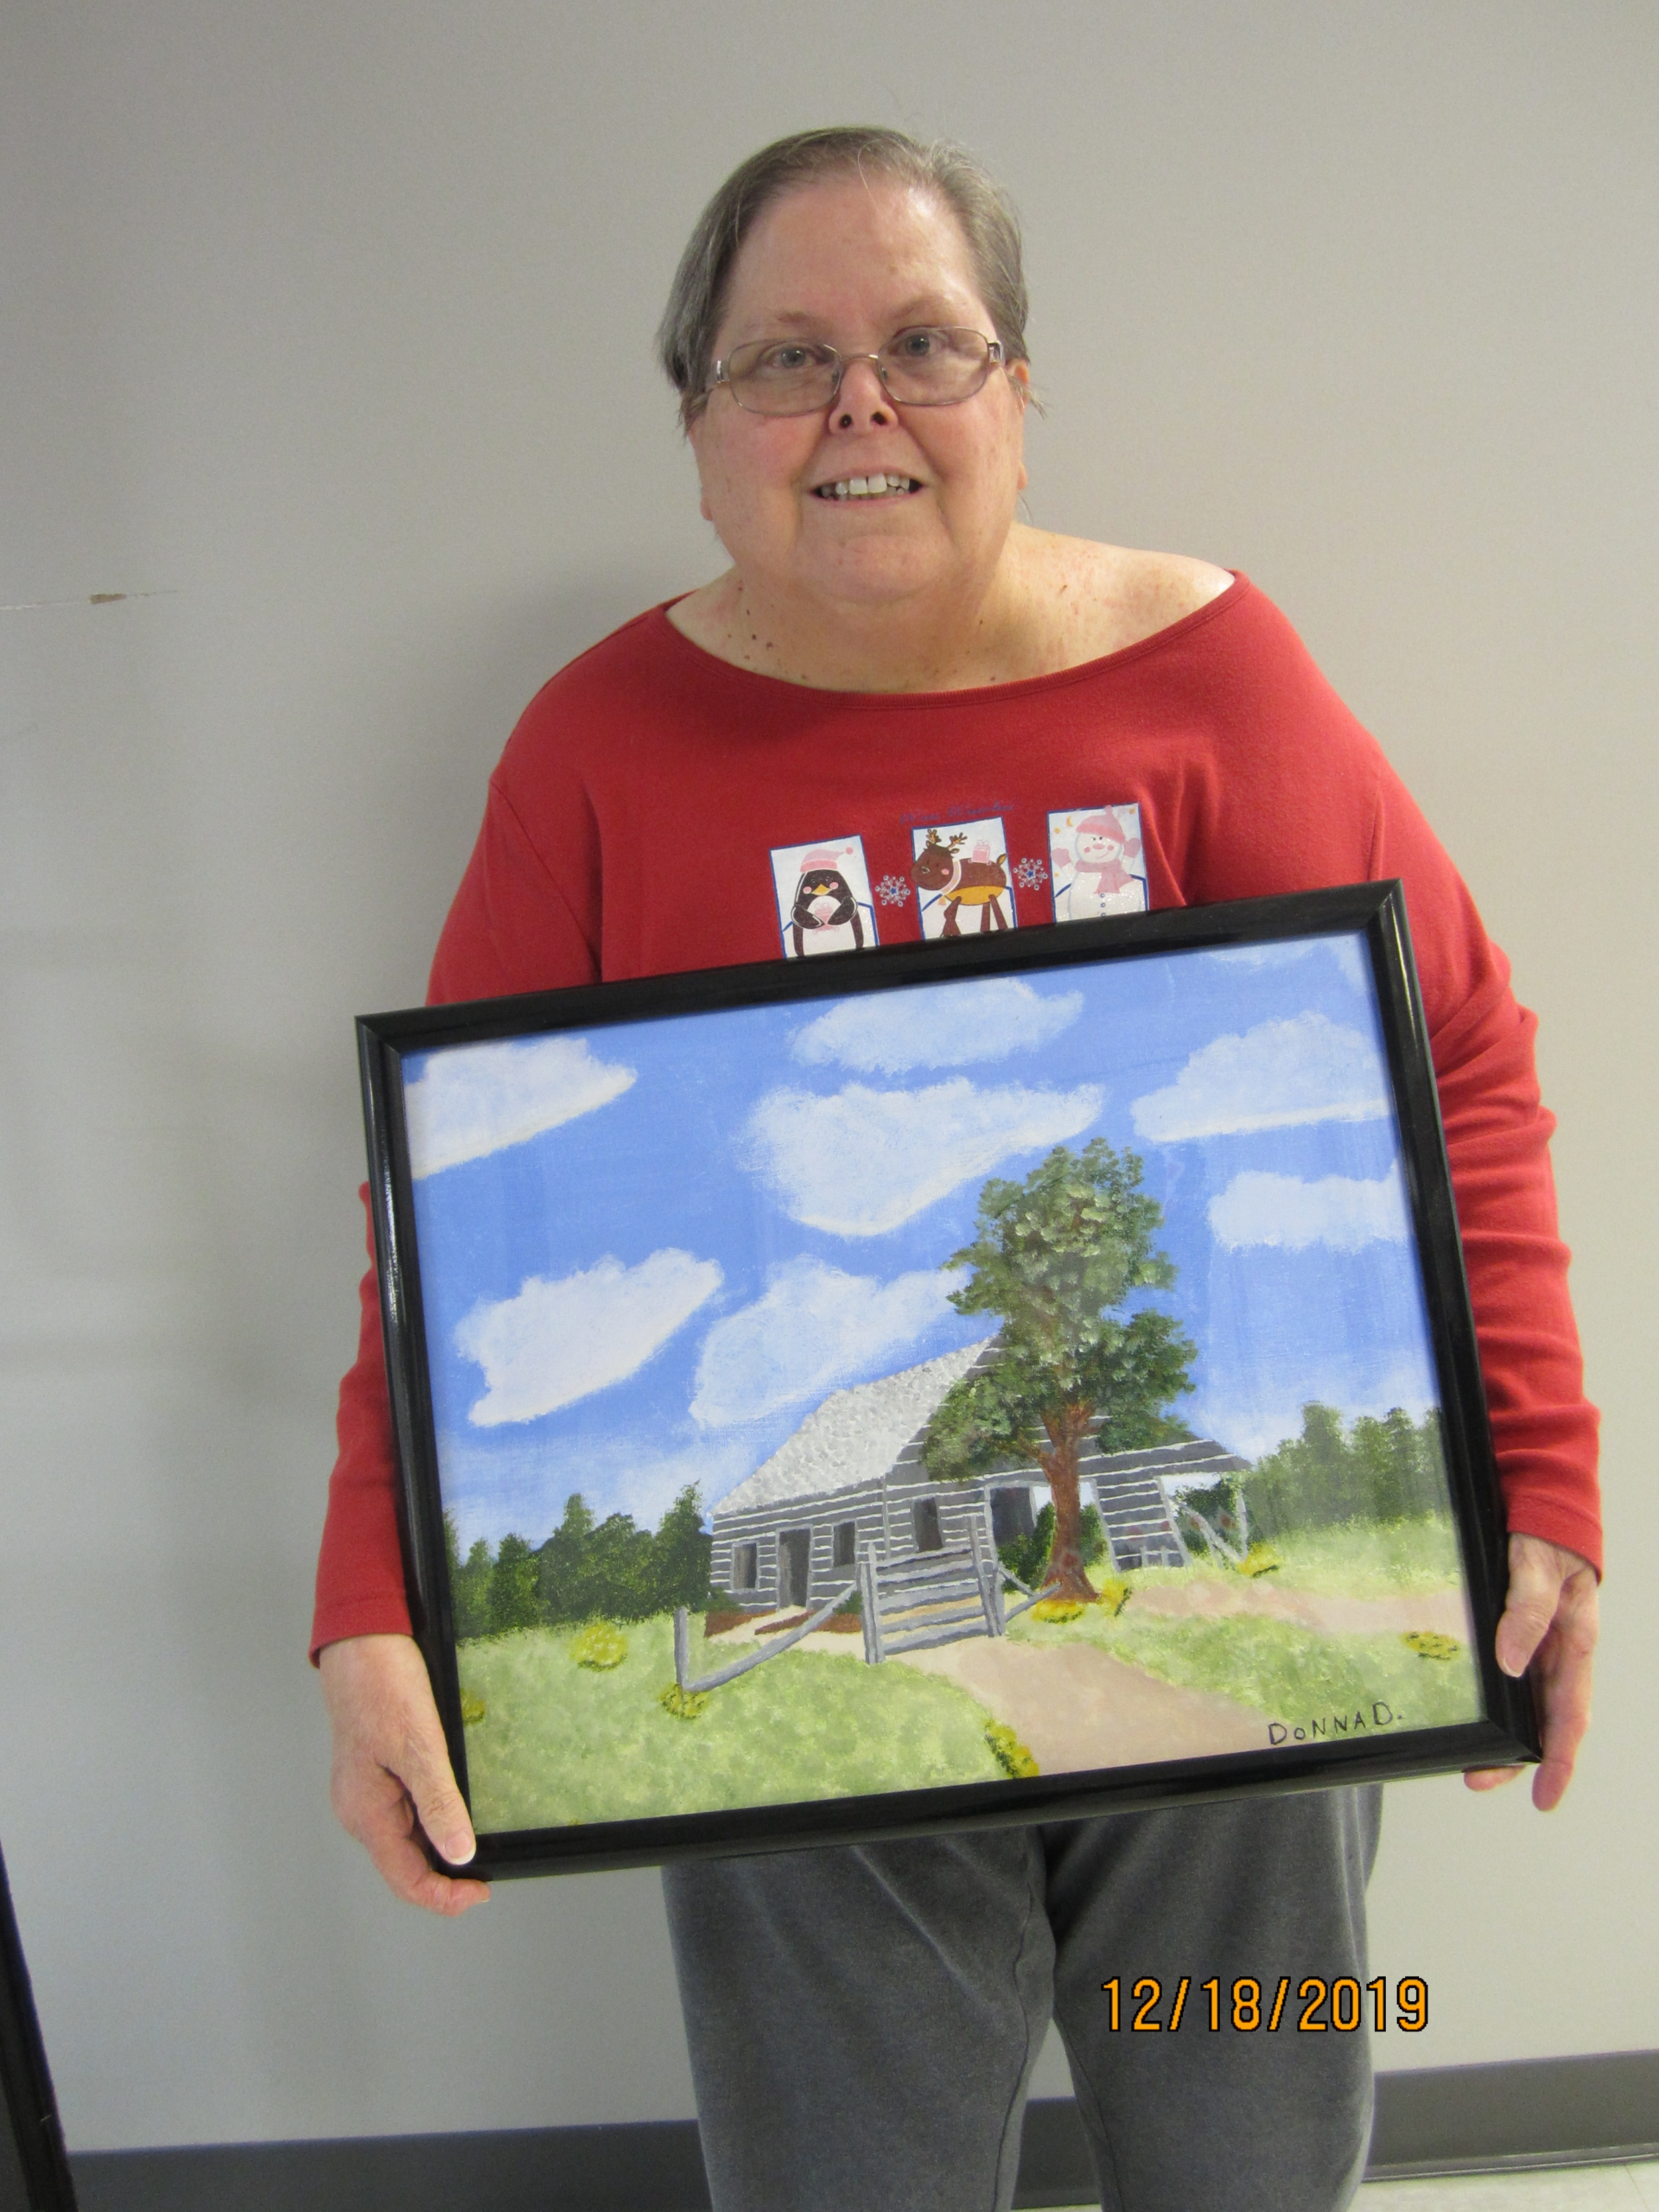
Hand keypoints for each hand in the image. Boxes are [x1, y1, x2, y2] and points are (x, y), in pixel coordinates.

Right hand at [318, 1633, 490, 1913]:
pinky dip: (430, 1822)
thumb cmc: (382, 1685)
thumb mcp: (419, 1744)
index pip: (404, 1879)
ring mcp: (365, 1792)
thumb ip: (438, 1803)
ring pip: (404, 1841)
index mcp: (365, 1812)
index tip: (481, 1891)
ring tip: (475, 1847)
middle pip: (403, 1866)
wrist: (360, 1639)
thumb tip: (459, 1854)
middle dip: (444, 1878)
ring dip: (437, 1851)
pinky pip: (403, 1813)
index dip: (444, 1897)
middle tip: (486, 1871)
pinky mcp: (374, 1773)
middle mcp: (360, 1810)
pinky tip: (453, 1810)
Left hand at [1464, 1534, 1597, 1810]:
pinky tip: (1470, 1713)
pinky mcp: (1514, 1631)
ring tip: (1468, 1761)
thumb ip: (1528, 1611)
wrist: (1538, 1499)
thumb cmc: (1547, 1533)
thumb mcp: (1538, 1567)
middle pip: (1543, 1721)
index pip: (1570, 1716)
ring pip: (1523, 1705)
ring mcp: (1536, 1645)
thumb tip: (1512, 1662)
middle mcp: (1558, 1653)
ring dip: (1501, 1735)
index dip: (1559, 1760)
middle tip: (1478, 1780)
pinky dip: (1492, 1702)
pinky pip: (1506, 1677)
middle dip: (1516, 1758)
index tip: (1545, 1798)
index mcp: (1574, 1644)